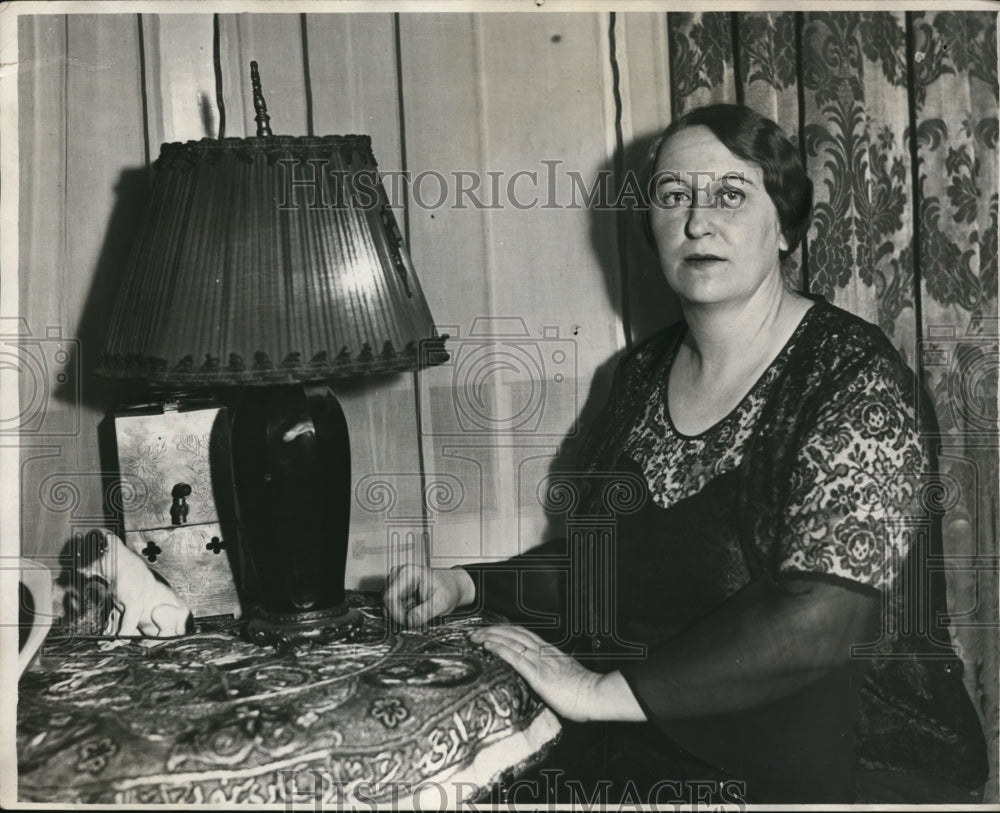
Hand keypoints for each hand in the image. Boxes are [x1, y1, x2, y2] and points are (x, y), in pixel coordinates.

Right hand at [383, 564, 473, 627]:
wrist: (452, 586)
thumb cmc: (448, 589)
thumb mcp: (441, 603)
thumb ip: (424, 613)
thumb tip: (409, 621)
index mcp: (409, 573)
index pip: (390, 597)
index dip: (397, 614)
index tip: (408, 623)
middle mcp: (399, 574)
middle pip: (387, 601)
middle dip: (400, 615)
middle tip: (415, 621)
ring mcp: (397, 581)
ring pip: (389, 605)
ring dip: (401, 614)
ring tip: (418, 613)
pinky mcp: (397, 588)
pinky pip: (393, 605)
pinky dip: (403, 612)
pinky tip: (415, 610)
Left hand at [468, 625, 602, 721]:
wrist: (594, 696)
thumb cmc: (583, 693)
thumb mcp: (565, 679)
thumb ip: (551, 675)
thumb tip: (541, 681)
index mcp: (550, 653)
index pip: (523, 635)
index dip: (505, 631)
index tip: (491, 631)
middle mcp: (543, 653)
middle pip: (514, 634)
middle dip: (493, 630)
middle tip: (475, 631)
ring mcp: (540, 662)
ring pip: (512, 641)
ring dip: (491, 636)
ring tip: (475, 636)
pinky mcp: (538, 674)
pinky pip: (515, 657)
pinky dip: (500, 649)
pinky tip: (488, 646)